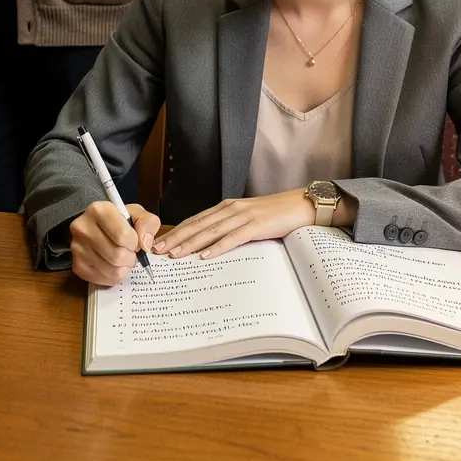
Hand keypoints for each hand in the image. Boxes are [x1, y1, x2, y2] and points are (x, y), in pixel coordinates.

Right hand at [70, 201, 160, 285]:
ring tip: (123, 258)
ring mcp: (77, 248)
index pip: (122, 235)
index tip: (135, 241)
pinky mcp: (77, 266)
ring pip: (112, 270)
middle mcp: (83, 228)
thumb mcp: (137, 214)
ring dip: (124, 268)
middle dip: (131, 257)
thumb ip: (147, 223)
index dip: (135, 242)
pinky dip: (114, 276)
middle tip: (131, 253)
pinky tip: (114, 266)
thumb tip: (145, 244)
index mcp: (98, 210)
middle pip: (117, 255)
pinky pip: (104, 280)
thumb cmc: (120, 220)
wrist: (98, 227)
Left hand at [153, 190, 315, 260]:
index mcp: (227, 207)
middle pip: (197, 225)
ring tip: (174, 255)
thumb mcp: (249, 220)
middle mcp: (231, 208)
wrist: (303, 205)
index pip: (195, 220)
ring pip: (210, 231)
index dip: (177, 232)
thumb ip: (230, 228)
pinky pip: (233, 238)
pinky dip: (218, 247)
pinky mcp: (257, 225)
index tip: (160, 243)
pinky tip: (206, 256)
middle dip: (176, 238)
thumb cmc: (277, 215)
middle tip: (157, 251)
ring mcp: (243, 216)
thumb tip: (211, 247)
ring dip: (190, 243)